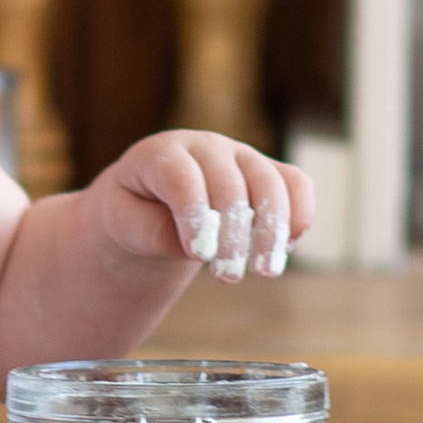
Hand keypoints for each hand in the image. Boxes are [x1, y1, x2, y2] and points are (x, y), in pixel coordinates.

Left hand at [90, 132, 314, 280]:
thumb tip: (188, 244)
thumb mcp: (122, 221)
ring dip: (272, 230)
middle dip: (232, 234)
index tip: (199, 254)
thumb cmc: (135, 209)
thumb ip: (149, 230)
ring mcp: (241, 155)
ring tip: (264, 271)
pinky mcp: (268, 171)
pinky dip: (299, 215)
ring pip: (270, 182)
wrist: (153, 198)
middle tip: (227, 276)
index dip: (194, 214)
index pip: (182, 177)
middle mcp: (205, 146)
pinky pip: (297, 183)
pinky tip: (286, 249)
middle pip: (229, 184)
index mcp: (162, 152)